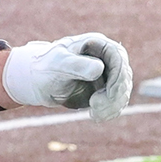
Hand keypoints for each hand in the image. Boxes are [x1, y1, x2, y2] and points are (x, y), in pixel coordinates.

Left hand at [2, 33, 132, 120]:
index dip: (118, 75)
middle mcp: (106, 59)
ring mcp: (107, 75)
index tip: (110, 93)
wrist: (37, 81)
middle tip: (96, 107)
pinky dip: (109, 111)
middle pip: (123, 76)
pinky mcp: (104, 91)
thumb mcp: (59, 64)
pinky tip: (96, 116)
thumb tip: (98, 69)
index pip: (118, 57)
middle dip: (114, 95)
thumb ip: (77, 65)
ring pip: (122, 92)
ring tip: (94, 114)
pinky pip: (115, 102)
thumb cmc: (46, 66)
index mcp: (98, 45)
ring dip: (112, 106)